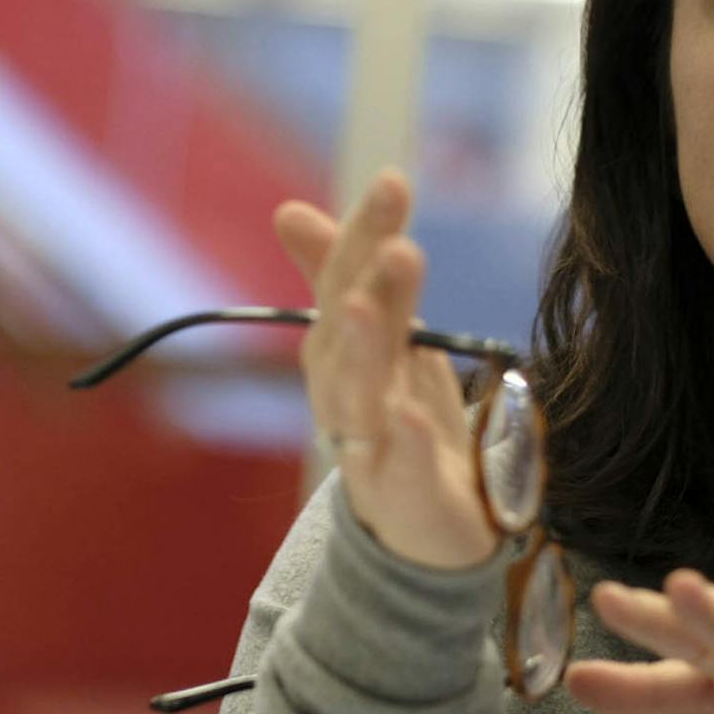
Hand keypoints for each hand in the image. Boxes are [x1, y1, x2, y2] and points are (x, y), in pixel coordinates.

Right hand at [274, 170, 496, 570]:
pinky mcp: (403, 499)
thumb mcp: (386, 340)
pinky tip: (412, 418)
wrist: (426, 532)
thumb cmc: (403, 425)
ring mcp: (370, 449)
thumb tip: (287, 210)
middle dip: (365, 285)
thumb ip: (348, 276)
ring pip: (357, 398)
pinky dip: (403, 446)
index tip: (394, 180)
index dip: (365, 234)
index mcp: (343, 352)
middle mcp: (345, 395)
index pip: (347, 282)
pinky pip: (398, 471)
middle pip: (347, 335)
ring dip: (364, 354)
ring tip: (371, 310)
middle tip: (395, 242)